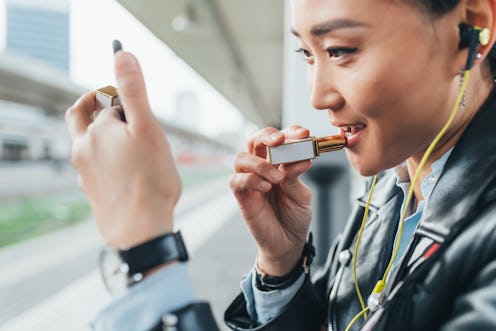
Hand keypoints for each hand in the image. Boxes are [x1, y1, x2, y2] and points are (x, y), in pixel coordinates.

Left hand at [65, 50, 180, 247]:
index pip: (106, 102)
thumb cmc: (149, 180)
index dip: (121, 96)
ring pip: (85, 142)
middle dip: (93, 104)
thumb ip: (134, 91)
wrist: (139, 230)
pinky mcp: (91, 190)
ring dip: (98, 132)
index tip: (133, 96)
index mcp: (97, 131)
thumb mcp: (147, 128)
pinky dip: (101, 156)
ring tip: (121, 136)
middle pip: (80, 116)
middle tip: (107, 100)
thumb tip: (122, 55)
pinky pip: (90, 165)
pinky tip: (120, 167)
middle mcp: (84, 148)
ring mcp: (83, 171)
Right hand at [229, 126, 312, 275]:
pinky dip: (251, 180)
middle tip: (281, 141)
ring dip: (260, 164)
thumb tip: (301, 159)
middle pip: (255, 140)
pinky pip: (237, 180)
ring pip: (241, 158)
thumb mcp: (302, 195)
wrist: (288, 243)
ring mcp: (250, 181)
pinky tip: (267, 187)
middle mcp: (262, 167)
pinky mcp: (241, 196)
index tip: (305, 134)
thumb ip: (296, 177)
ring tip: (278, 178)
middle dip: (267, 136)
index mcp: (279, 162)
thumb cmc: (294, 216)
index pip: (281, 139)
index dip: (291, 132)